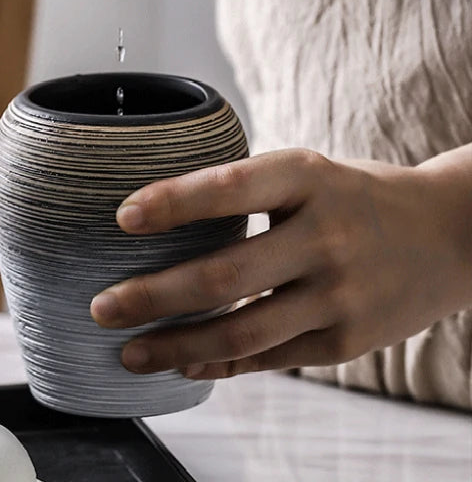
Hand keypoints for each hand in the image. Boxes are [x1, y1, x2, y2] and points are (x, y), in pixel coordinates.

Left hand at [90, 149, 471, 379]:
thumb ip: (247, 192)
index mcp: (307, 177)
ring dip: (176, 347)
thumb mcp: (309, 172)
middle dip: (152, 295)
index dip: (173, 202)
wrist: (451, 234)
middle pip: (225, 274)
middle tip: (101, 306)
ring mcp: (339, 294)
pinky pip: (270, 358)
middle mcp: (325, 235)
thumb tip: (159, 220)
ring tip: (129, 352)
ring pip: (242, 332)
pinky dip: (220, 364)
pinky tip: (185, 364)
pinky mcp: (347, 340)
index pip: (229, 186)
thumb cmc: (356, 197)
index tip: (122, 217)